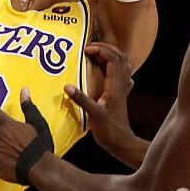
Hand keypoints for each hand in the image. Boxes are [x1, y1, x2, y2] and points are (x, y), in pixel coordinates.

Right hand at [66, 43, 137, 157]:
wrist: (122, 143)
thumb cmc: (109, 130)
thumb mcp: (94, 114)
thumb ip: (81, 99)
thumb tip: (66, 86)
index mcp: (115, 86)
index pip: (113, 59)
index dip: (100, 50)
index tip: (86, 50)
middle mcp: (122, 84)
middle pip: (120, 56)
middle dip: (105, 48)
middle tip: (90, 47)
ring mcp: (123, 89)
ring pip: (123, 63)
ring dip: (111, 54)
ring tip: (96, 53)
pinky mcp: (122, 94)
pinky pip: (122, 73)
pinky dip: (115, 65)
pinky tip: (107, 69)